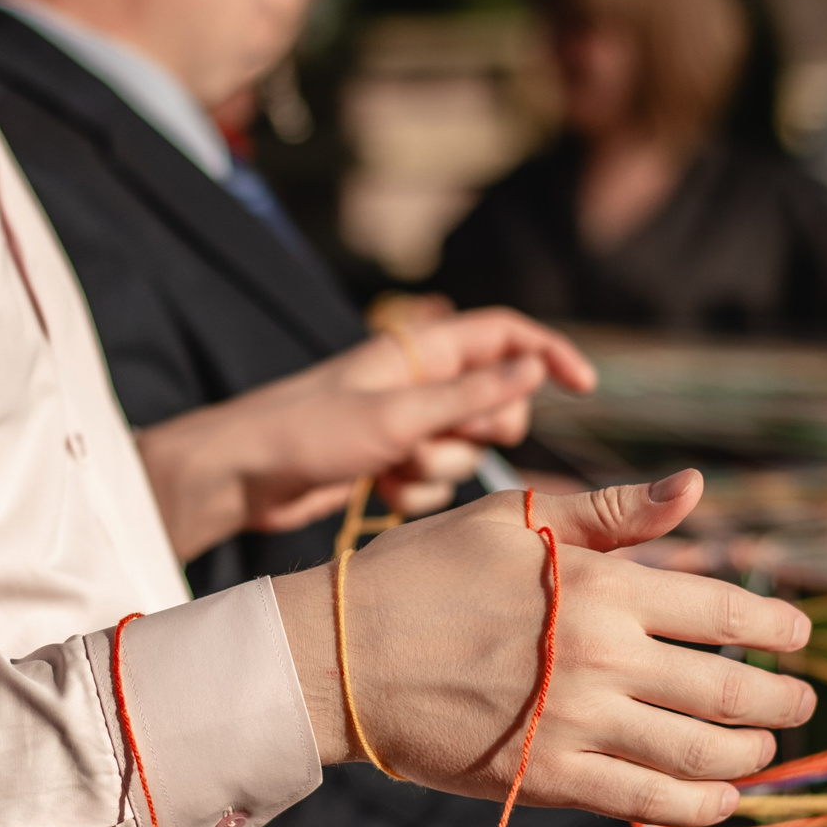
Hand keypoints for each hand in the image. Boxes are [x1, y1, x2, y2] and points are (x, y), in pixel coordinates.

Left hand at [135, 310, 593, 559]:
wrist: (242, 477)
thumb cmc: (308, 432)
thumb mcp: (398, 415)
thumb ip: (470, 396)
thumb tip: (534, 368)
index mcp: (420, 350)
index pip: (505, 334)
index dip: (548, 353)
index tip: (584, 387)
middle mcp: (418, 383)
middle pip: (496, 401)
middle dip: (480, 432)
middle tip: (437, 440)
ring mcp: (404, 425)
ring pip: (464, 451)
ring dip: (437, 469)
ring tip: (389, 469)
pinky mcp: (388, 464)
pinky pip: (433, 483)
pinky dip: (413, 493)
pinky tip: (375, 492)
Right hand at [271, 471, 814, 826]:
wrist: (340, 654)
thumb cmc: (425, 570)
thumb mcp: (516, 517)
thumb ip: (613, 512)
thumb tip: (697, 487)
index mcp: (601, 585)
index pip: (723, 608)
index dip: (775, 626)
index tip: (798, 636)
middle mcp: (602, 657)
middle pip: (727, 687)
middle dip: (780, 698)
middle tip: (800, 701)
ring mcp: (577, 723)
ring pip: (698, 751)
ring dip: (749, 753)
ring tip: (763, 747)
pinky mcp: (546, 778)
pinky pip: (645, 801)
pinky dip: (696, 804)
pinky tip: (721, 799)